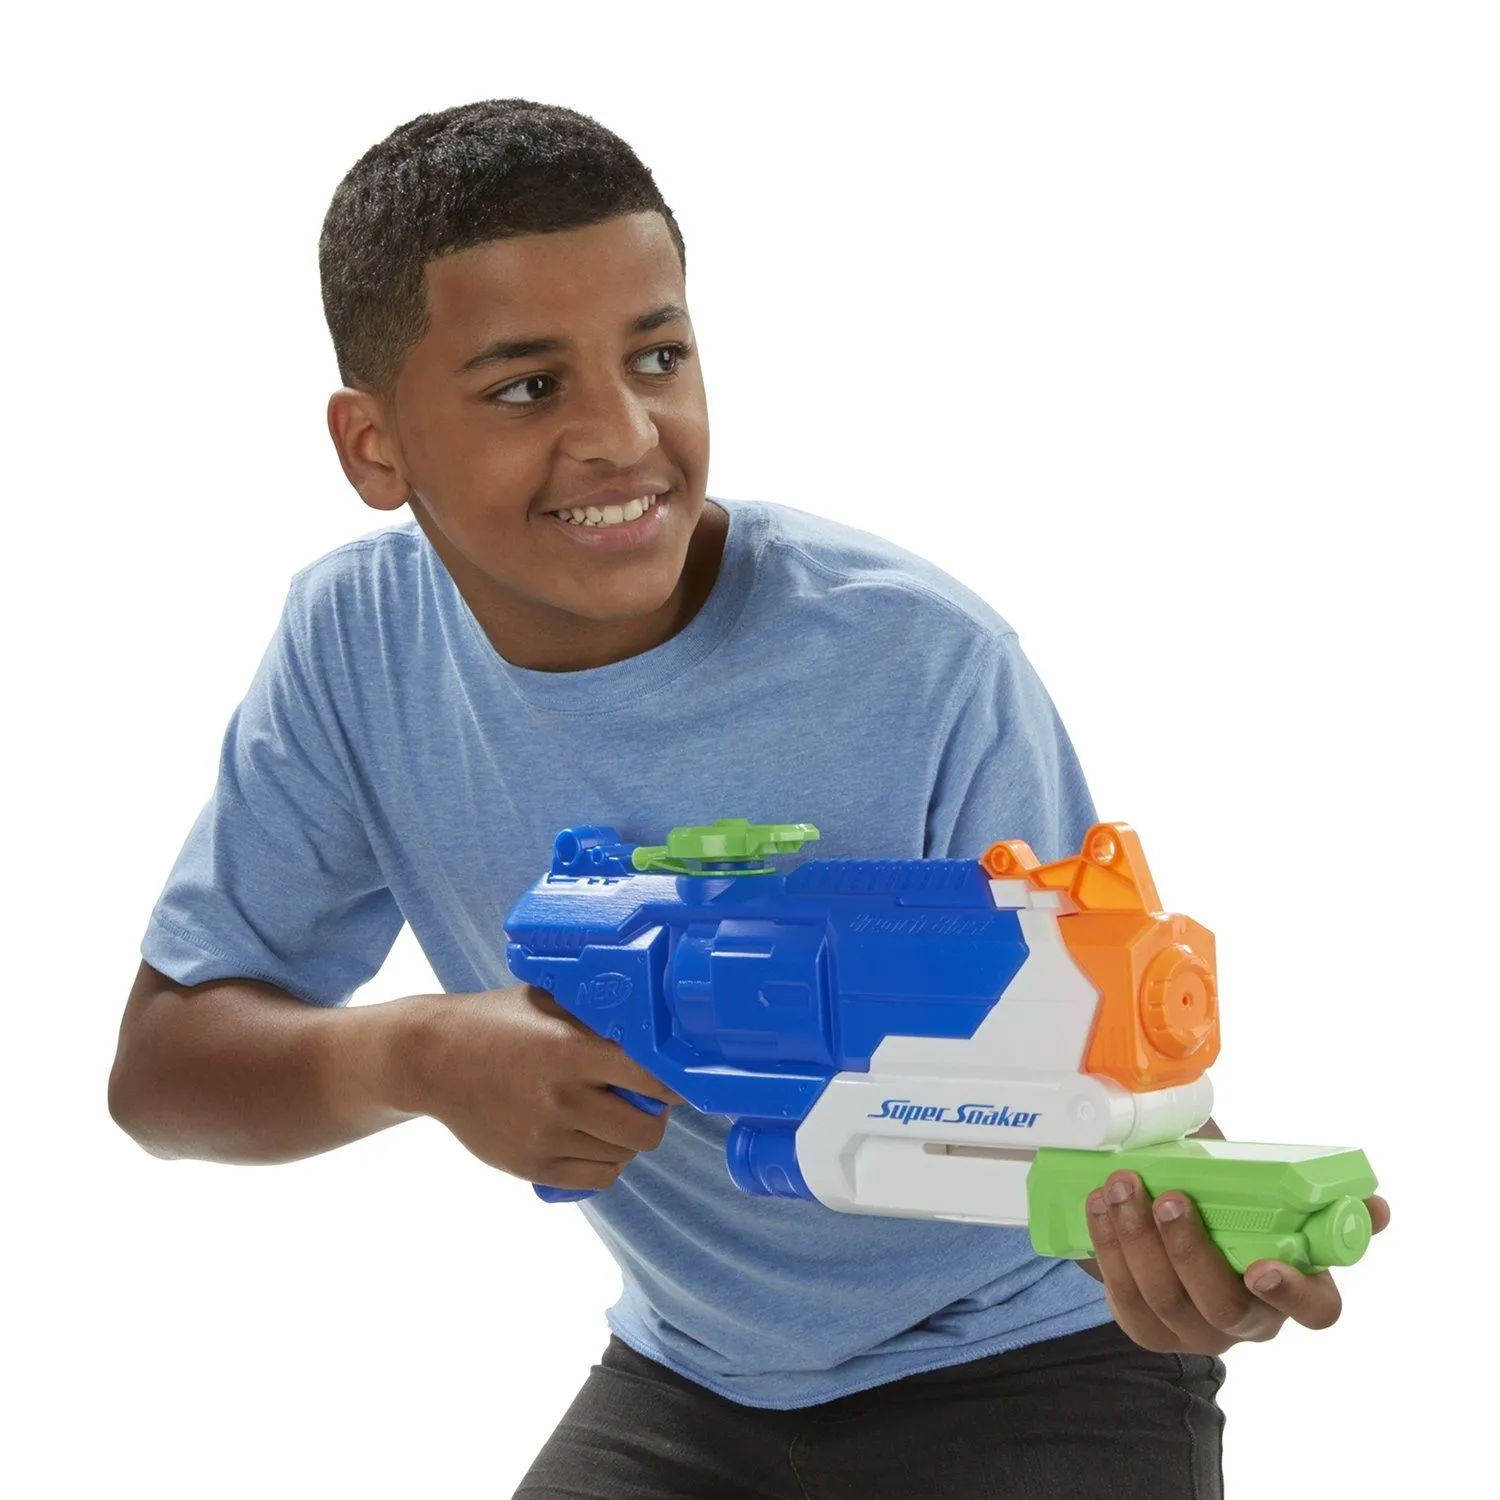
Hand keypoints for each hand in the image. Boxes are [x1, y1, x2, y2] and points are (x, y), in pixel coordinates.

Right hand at [399, 984, 686, 1192]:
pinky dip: (604, 1163)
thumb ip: (599, 1016)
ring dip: (625, 1139)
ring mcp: (545, 1137)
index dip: (676, 1085)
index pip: (653, 1079)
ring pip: (622, 1156)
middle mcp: (562, 1097)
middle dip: (654, 1117)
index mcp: (572, 1049)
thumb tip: (658, 1024)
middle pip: (646, 1131)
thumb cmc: (498, 1021)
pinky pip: (595, 1180)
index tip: (681, 1082)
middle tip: (642, 1101)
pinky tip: (592, 1140)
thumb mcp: (550, 1002)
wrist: (433, 1059)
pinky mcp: (530, 1167)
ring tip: (607, 1115)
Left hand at [1083, 1169, 1390, 1354]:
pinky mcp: (1150, 1329)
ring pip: (1165, 1300)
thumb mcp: (1275, 1195)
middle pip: (1221, 1306)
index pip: (1315, 1312)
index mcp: (1297, 1291)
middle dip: (1188, 1250)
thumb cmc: (1237, 1208)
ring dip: (1137, 1238)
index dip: (1292, 1293)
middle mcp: (1250, 1322)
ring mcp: (1196, 1332)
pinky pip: (1125, 1298)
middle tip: (1167, 1198)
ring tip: (1120, 1186)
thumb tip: (1376, 1208)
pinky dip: (1108, 1246)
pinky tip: (1098, 1206)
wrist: (1172, 1220)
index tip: (1263, 1265)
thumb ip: (1319, 1199)